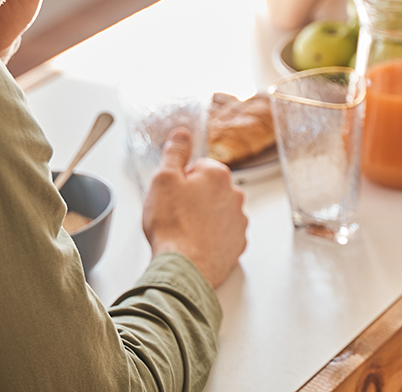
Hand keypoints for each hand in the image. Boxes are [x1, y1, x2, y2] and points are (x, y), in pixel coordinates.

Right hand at [142, 128, 248, 287]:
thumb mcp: (163, 179)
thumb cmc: (172, 225)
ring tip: (184, 231)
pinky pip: (223, 233)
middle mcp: (234, 195)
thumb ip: (175, 152)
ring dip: (203, 217)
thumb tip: (183, 134)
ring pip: (217, 211)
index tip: (172, 193)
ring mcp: (238, 221)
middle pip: (210, 188)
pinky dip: (210, 237)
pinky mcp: (237, 244)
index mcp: (217, 175)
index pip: (198, 167)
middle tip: (175, 212)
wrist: (183, 267)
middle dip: (194, 197)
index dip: (181, 180)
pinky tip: (194, 243)